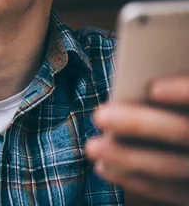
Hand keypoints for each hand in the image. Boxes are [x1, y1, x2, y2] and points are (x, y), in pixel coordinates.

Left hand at [86, 74, 188, 204]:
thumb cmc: (182, 108)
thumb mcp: (184, 87)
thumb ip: (177, 86)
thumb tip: (141, 81)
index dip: (185, 92)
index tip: (153, 88)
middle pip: (185, 133)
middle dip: (141, 125)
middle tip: (100, 115)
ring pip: (172, 166)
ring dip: (128, 158)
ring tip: (92, 146)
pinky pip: (168, 191)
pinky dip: (134, 180)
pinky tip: (103, 169)